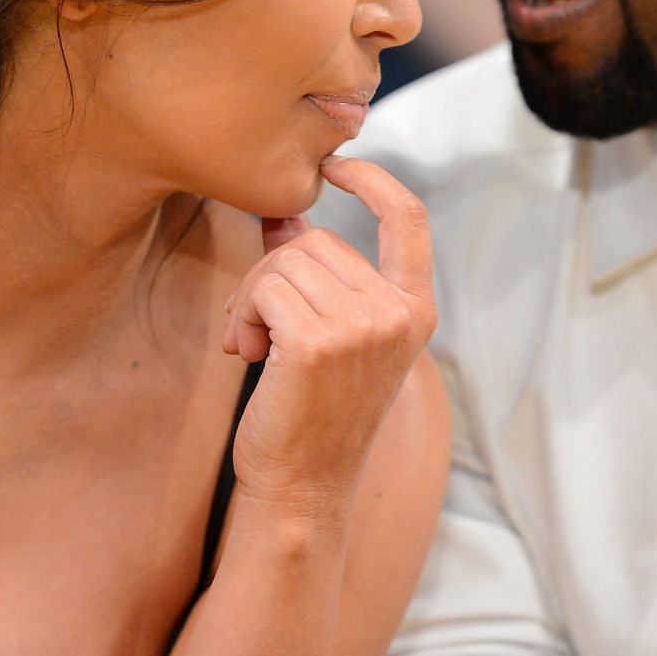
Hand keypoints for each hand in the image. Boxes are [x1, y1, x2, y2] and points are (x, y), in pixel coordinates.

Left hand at [220, 156, 434, 523]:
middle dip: (272, 275)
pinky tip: (246, 355)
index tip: (335, 164)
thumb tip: (284, 213)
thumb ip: (318, 274)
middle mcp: (398, 315)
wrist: (300, 490)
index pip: (408, 217)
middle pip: (316, 242)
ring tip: (253, 348)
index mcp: (415, 310)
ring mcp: (363, 327)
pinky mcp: (318, 342)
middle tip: (258, 330)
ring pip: (284, 261)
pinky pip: (262, 287)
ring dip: (250, 301)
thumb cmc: (311, 414)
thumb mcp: (333, 335)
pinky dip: (241, 315)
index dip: (373, 179)